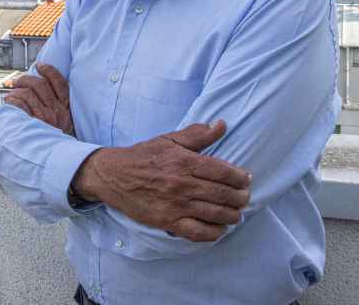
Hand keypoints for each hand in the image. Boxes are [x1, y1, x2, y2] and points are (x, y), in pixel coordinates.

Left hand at [3, 63, 72, 135]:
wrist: (52, 160)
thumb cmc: (54, 138)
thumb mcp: (64, 121)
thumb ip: (58, 105)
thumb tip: (40, 85)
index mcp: (66, 108)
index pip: (59, 83)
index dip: (49, 70)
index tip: (39, 65)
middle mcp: (56, 111)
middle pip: (39, 85)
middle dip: (25, 79)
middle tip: (17, 82)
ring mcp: (44, 118)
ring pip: (27, 93)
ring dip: (16, 91)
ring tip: (12, 94)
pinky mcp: (32, 124)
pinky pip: (19, 104)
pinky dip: (12, 100)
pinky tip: (9, 101)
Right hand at [73, 121, 250, 241]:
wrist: (112, 175)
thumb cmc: (143, 156)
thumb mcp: (169, 139)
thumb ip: (197, 134)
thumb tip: (221, 125)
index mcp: (184, 161)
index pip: (223, 171)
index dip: (240, 177)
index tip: (246, 179)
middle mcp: (182, 184)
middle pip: (223, 194)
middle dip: (240, 198)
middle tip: (244, 198)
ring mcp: (175, 205)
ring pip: (215, 214)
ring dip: (232, 216)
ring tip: (236, 213)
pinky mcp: (167, 221)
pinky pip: (197, 232)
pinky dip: (213, 233)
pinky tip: (219, 229)